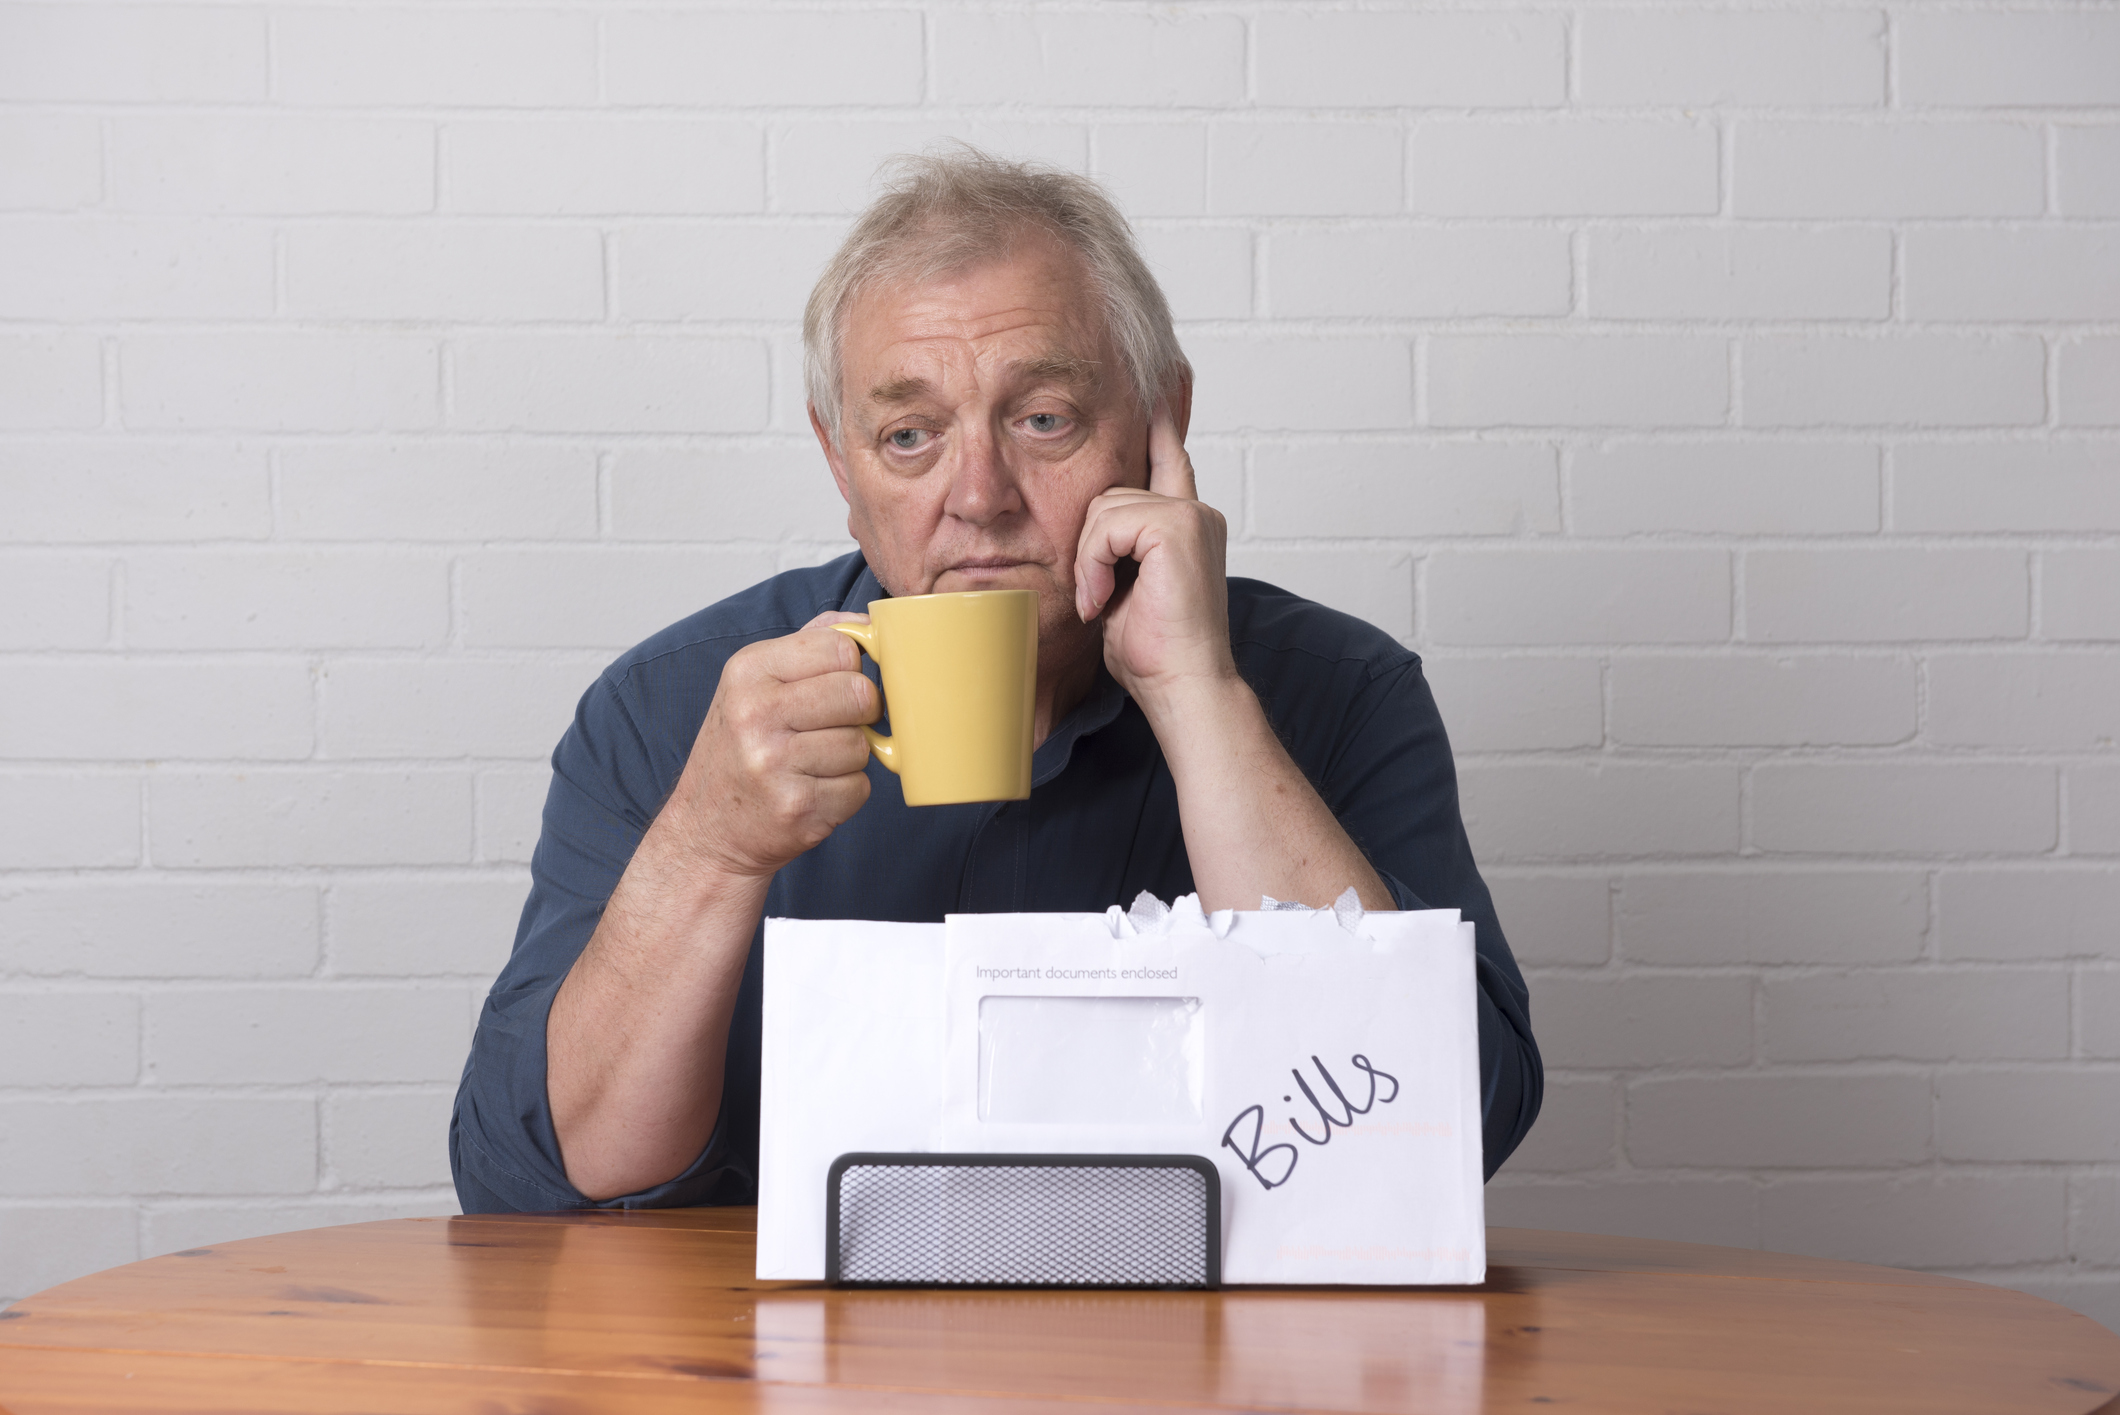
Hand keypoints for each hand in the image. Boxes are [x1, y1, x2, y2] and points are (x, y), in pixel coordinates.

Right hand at [661, 610, 878, 879]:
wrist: (707, 830)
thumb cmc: (741, 750)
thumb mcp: (755, 684)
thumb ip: (810, 644)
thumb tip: (869, 622)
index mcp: (748, 671)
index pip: (840, 647)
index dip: (851, 669)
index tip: (835, 686)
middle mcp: (755, 713)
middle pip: (860, 694)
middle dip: (859, 713)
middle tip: (831, 727)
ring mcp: (775, 763)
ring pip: (862, 744)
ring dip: (850, 758)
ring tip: (813, 764)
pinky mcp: (797, 807)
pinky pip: (860, 787)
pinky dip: (847, 793)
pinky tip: (813, 791)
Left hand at [1074, 400, 1233, 702]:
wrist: (1184, 687)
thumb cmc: (1154, 655)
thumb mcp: (1122, 591)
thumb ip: (1112, 552)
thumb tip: (1084, 542)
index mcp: (1186, 524)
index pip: (1168, 458)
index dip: (1160, 421)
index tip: (1157, 383)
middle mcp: (1195, 512)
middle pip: (1109, 492)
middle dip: (1088, 545)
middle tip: (1095, 596)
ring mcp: (1190, 515)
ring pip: (1102, 507)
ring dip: (1088, 560)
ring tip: (1103, 602)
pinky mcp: (1178, 525)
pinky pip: (1106, 524)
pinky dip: (1094, 564)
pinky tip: (1106, 599)